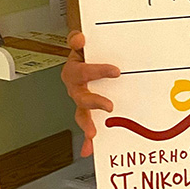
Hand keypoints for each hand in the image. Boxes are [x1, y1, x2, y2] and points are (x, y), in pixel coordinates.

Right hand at [61, 30, 119, 156]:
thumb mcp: (81, 43)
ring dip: (87, 125)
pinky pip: (87, 126)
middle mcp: (76, 89)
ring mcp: (82, 102)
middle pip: (81, 97)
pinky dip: (87, 141)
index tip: (115, 71)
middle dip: (94, 102)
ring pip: (82, 115)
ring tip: (93, 134)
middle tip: (108, 106)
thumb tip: (79, 39)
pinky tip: (89, 150)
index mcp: (74, 71)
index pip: (83, 71)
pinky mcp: (89, 111)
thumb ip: (77, 40)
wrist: (84, 58)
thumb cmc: (86, 52)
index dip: (97, 71)